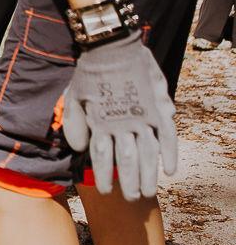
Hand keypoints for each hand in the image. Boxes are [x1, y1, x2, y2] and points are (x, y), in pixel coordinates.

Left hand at [62, 31, 176, 199]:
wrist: (112, 46)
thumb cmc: (89, 72)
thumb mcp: (73, 97)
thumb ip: (75, 124)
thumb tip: (80, 148)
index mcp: (101, 122)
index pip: (102, 157)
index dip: (104, 176)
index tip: (105, 191)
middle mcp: (123, 123)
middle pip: (127, 161)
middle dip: (128, 182)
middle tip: (129, 198)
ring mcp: (144, 116)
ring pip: (148, 153)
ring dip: (148, 175)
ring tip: (147, 192)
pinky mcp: (159, 107)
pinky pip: (168, 135)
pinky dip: (170, 154)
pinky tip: (170, 170)